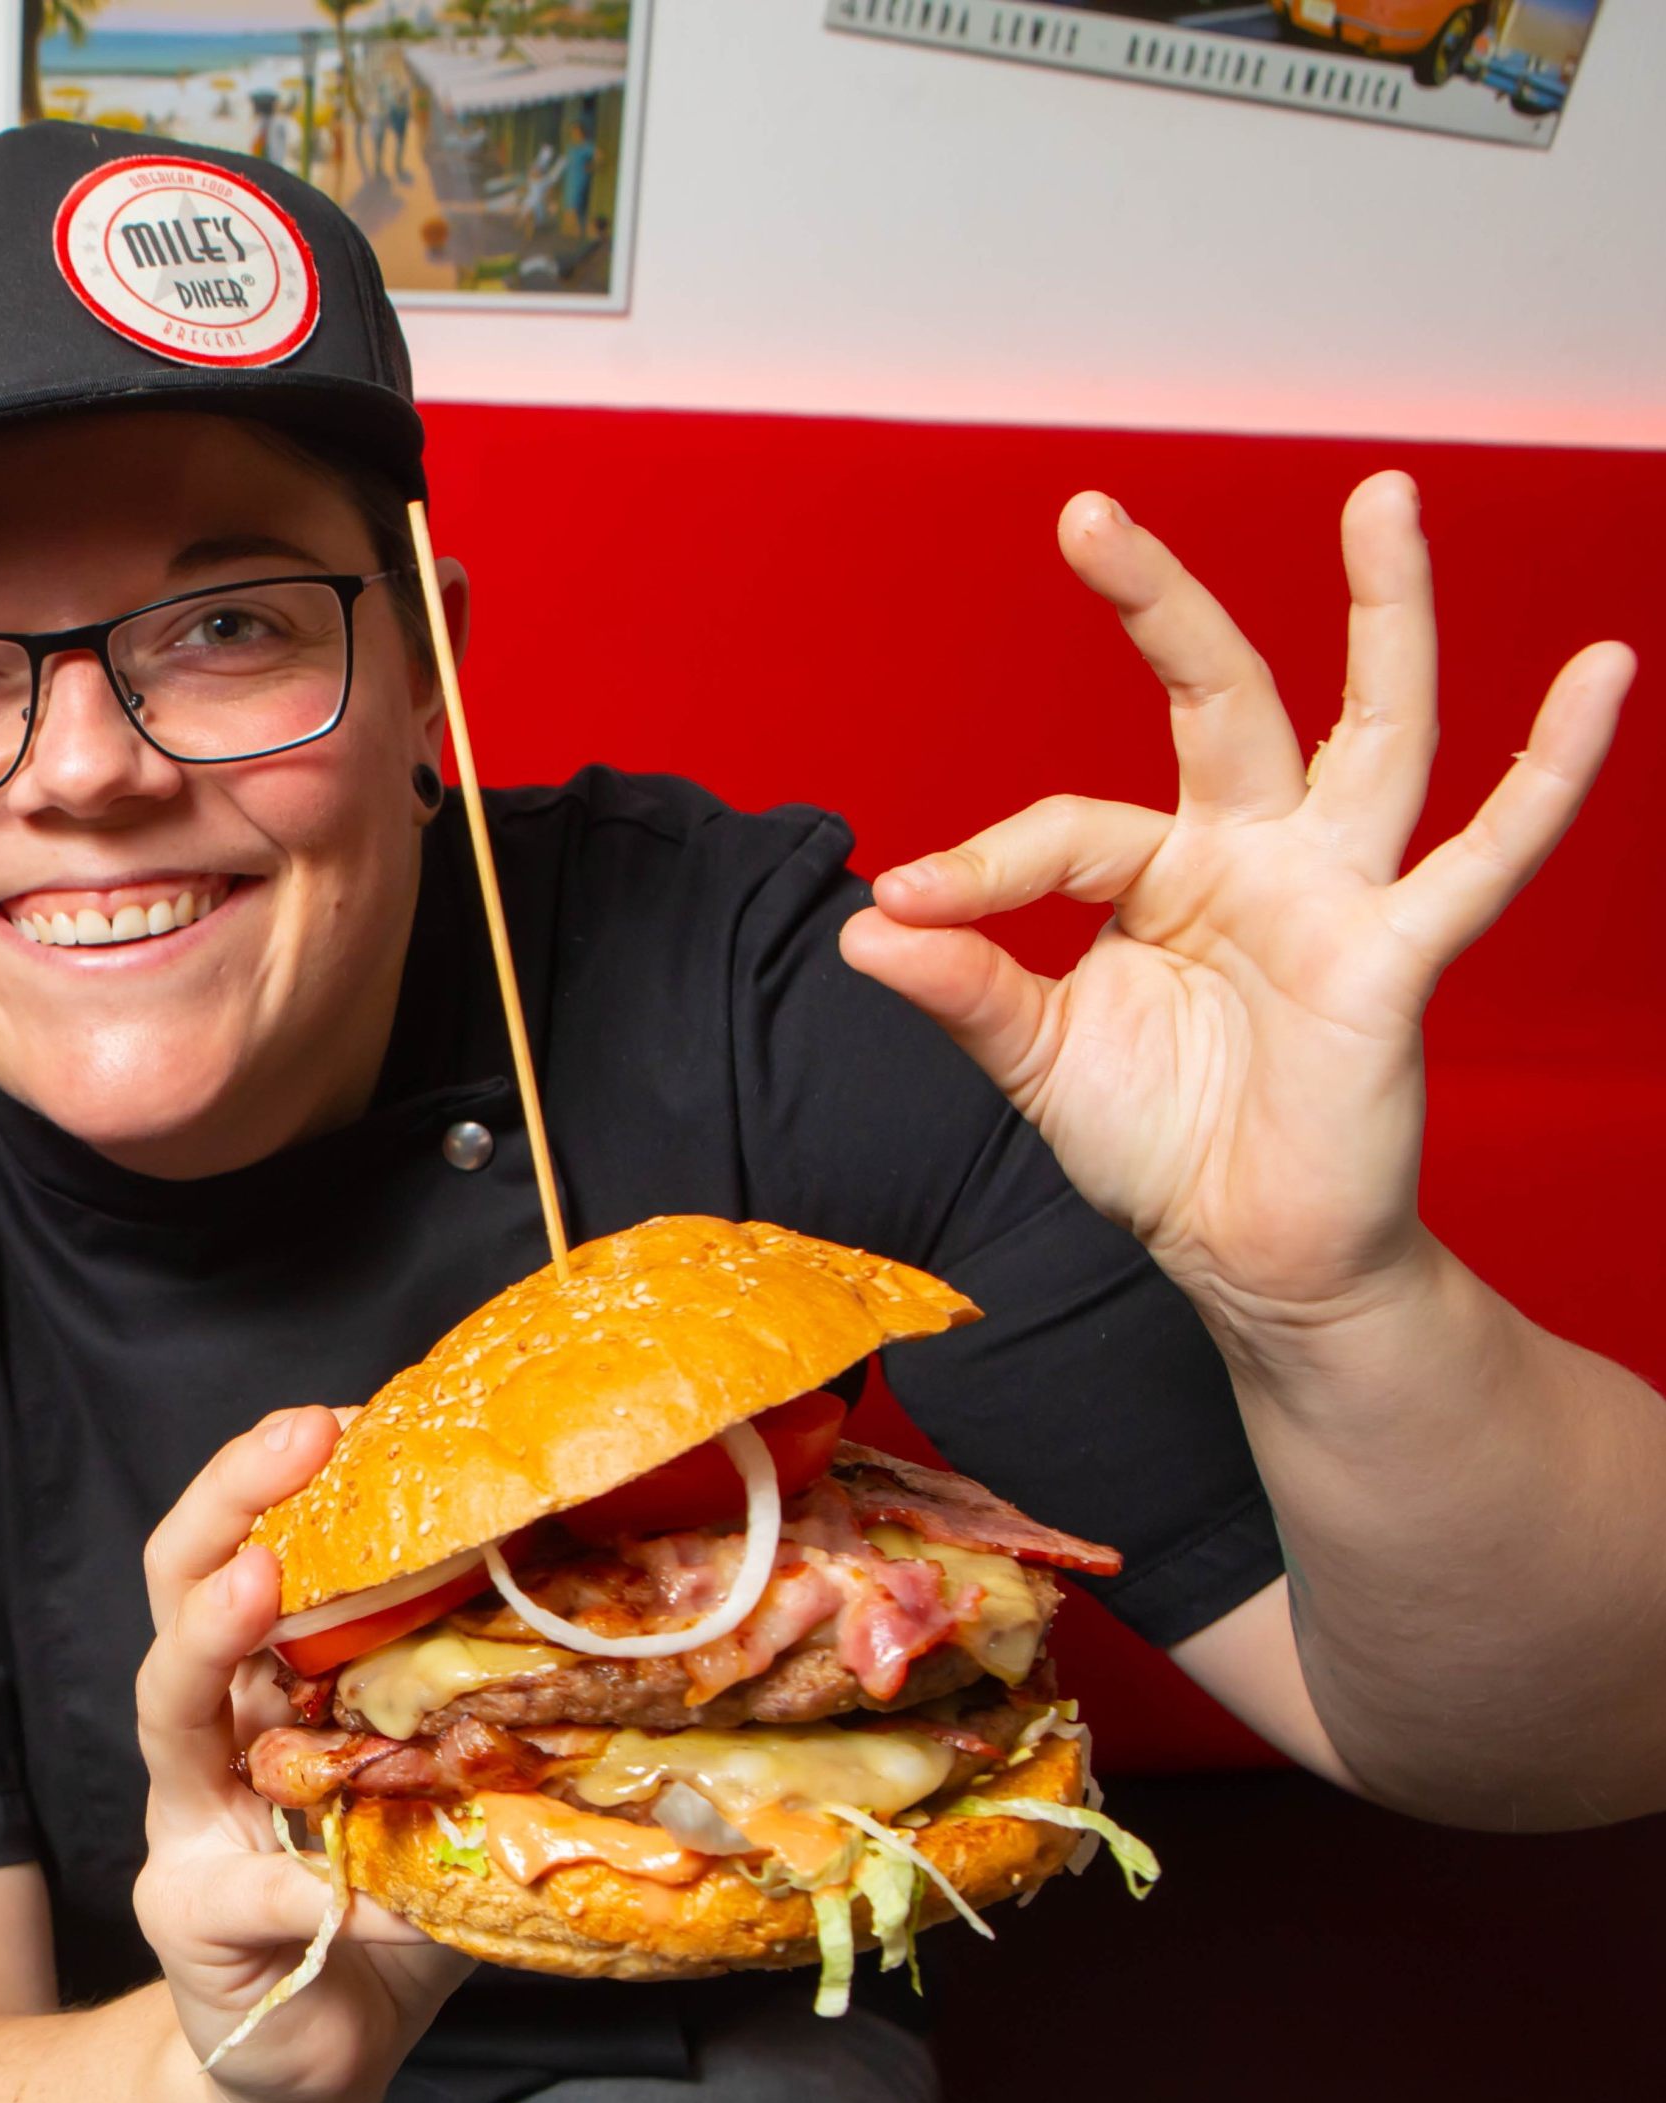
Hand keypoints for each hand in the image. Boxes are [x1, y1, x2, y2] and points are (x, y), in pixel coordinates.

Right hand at [131, 1408, 470, 2102]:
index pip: (260, 1550)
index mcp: (272, 1687)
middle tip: (299, 1442)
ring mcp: (185, 1821)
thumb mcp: (450, 1802)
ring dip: (211, 1636)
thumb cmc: (389, 1916)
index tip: (355, 1415)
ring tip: (257, 1586)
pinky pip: (249, 1891)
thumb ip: (489, 1730)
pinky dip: (314, 1891)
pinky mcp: (190, 1917)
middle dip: (231, 1505)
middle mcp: (211, 1735)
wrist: (315, 2065)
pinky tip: (373, 1899)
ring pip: (164, 1701)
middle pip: (182, 1587)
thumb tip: (623, 1636)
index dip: (294, 1480)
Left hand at [842, 473, 1633, 1337]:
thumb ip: (965, 988)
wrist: (1246, 1254)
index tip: (900, 907)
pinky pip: (1487, 857)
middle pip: (1218, 698)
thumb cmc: (1158, 1143)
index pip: (1066, 826)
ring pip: (1370, 729)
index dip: (977, 867)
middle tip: (1088, 513)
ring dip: (1382, 611)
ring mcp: (1337, 895)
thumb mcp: (1036, 1059)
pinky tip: (1599, 676)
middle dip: (1159, 605)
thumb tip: (863, 931)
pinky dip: (1549, 770)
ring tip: (1384, 495)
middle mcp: (1258, 856)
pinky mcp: (1397, 958)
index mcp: (1167, 870)